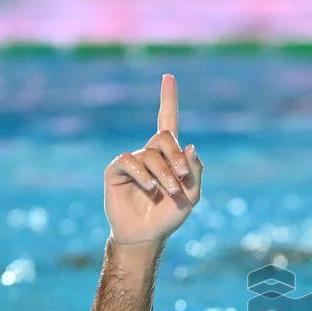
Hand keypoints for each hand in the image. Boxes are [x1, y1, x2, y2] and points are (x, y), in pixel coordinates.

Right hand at [103, 74, 202, 245]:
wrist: (146, 234)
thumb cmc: (169, 215)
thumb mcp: (192, 195)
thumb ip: (195, 171)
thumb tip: (191, 145)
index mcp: (168, 155)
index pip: (167, 121)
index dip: (168, 99)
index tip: (168, 76)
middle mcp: (149, 153)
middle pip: (164, 136)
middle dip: (176, 157)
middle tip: (182, 178)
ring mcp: (132, 161)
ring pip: (151, 154)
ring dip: (165, 175)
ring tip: (169, 193)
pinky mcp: (116, 170)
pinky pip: (131, 161)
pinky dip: (144, 175)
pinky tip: (150, 189)